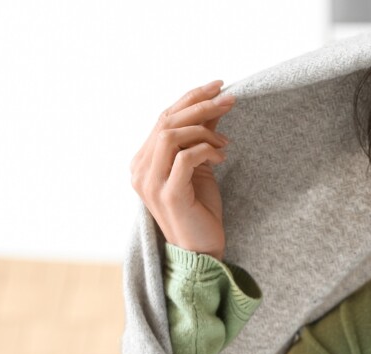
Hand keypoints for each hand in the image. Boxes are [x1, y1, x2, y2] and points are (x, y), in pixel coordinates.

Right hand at [130, 79, 235, 259]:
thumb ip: (202, 137)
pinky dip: (206, 151)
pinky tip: (221, 158)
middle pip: (166, 121)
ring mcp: (150, 183)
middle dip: (201, 105)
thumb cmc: (200, 210)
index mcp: (143, 161)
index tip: (218, 86)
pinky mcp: (168, 194)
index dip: (190, 98)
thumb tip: (215, 105)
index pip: (163, 118)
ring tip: (225, 142)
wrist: (201, 251)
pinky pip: (185, 158)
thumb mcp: (201, 166)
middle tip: (230, 98)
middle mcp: (140, 170)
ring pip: (171, 135)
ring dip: (204, 130)